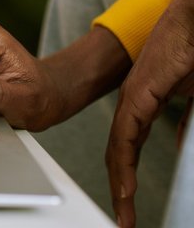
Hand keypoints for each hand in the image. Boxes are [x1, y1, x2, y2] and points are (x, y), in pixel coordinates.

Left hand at [106, 0, 193, 227]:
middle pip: (121, 151)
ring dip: (121, 183)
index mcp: (147, 100)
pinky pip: (127, 134)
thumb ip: (187, 122)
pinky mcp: (140, 91)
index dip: (128, 175)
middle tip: (125, 219)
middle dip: (122, 188)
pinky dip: (124, 163)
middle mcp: (135, 99)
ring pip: (119, 147)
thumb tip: (181, 149)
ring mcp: (134, 95)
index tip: (128, 206)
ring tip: (124, 213)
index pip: (131, 145)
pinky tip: (124, 188)